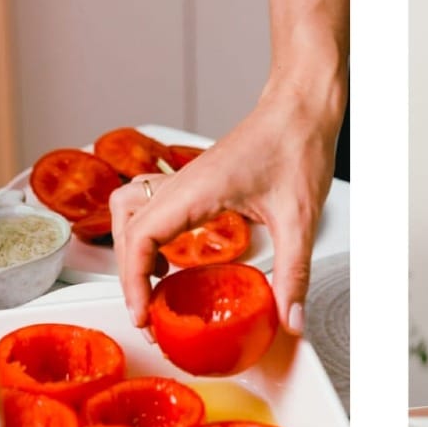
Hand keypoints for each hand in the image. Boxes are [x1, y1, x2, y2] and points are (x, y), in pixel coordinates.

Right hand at [110, 81, 344, 336]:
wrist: (301, 107)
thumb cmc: (297, 143)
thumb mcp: (299, 219)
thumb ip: (293, 274)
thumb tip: (290, 319)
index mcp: (196, 190)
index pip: (140, 238)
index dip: (132, 282)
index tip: (143, 315)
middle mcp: (182, 183)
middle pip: (126, 229)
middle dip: (128, 276)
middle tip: (148, 314)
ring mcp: (186, 179)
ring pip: (130, 212)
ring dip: (130, 248)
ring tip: (151, 284)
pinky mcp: (197, 179)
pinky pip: (153, 205)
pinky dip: (148, 232)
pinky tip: (171, 254)